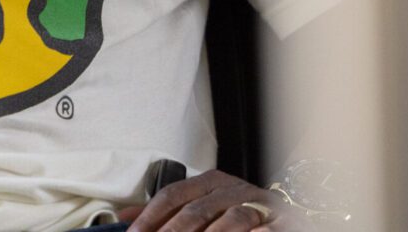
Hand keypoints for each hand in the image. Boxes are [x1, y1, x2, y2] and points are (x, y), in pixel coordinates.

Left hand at [117, 169, 303, 230]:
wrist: (284, 215)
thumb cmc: (235, 213)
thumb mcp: (201, 206)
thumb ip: (166, 213)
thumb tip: (124, 220)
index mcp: (211, 181)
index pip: (173, 195)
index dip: (152, 217)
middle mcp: (233, 188)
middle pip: (197, 211)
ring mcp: (259, 204)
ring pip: (230, 220)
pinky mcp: (282, 222)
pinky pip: (263, 230)